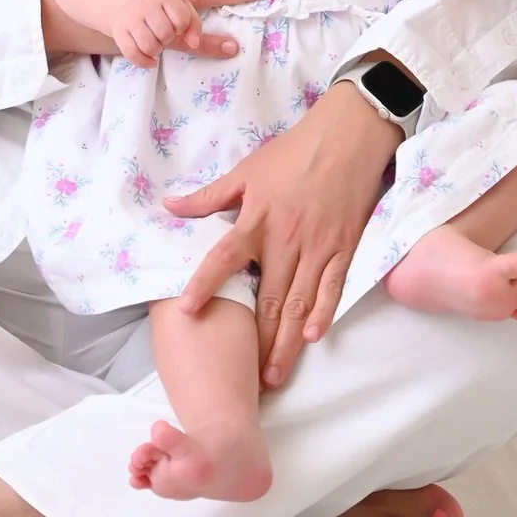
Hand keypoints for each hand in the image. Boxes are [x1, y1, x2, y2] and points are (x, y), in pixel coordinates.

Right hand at [111, 0, 205, 66]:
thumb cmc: (160, 7)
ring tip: (156, 44)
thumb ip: (193, 24)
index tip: (177, 26)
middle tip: (164, 35)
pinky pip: (132, 54)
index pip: (181, 18)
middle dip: (168, 39)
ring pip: (148, 46)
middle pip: (165, 33)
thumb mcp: (180, 6)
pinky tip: (150, 60)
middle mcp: (145, 4)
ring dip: (156, 50)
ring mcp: (130, 18)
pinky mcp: (118, 32)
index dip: (182, 27)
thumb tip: (193, 43)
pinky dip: (144, 62)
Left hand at [164, 84, 401, 387]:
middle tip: (245, 377)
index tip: (187, 310)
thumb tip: (169, 206)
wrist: (347, 138)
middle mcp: (286, 239)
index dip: (204, 283)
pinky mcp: (344, 249)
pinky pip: (333, 289)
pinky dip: (322, 314)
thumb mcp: (247, 170)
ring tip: (273, 374)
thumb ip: (210, 197)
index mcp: (258, 219)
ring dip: (286, 342)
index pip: (224, 257)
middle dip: (256, 341)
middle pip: (267, 299)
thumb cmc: (293, 153)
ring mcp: (318, 247)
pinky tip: (312, 338)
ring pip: (299, 304)